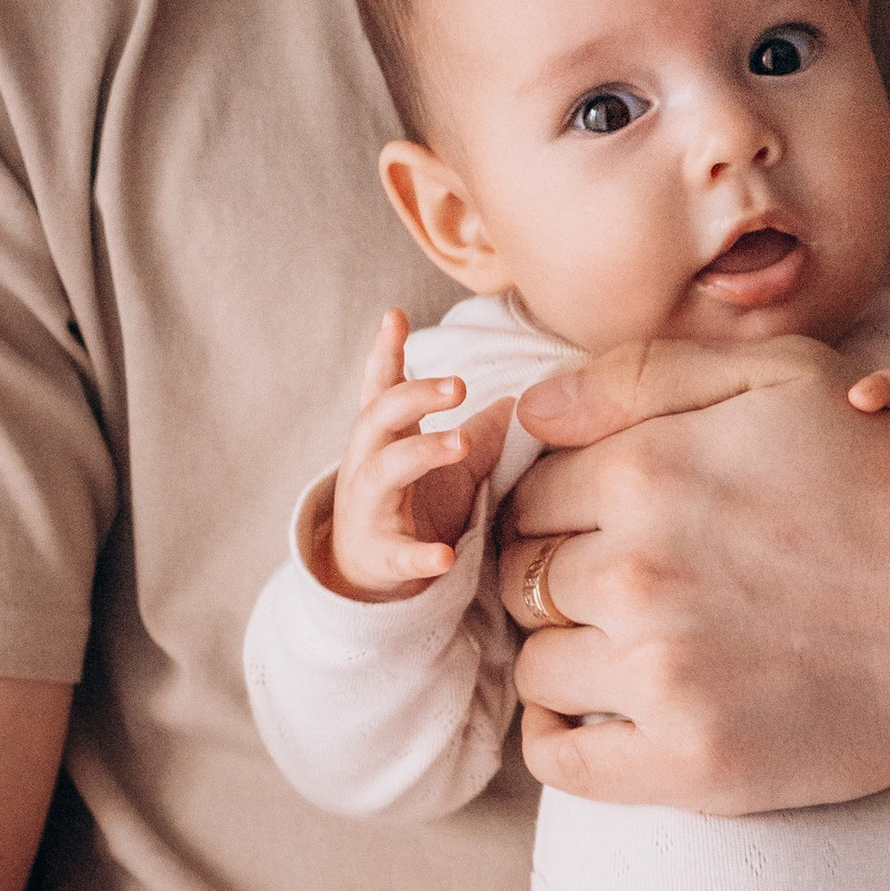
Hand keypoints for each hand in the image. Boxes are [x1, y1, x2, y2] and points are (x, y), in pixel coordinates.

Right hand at [314, 310, 514, 600]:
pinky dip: (420, 555)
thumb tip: (522, 401)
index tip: (395, 315)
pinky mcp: (379, 556)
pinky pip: (398, 554)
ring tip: (461, 443)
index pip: (382, 388)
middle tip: (459, 384)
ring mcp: (369, 509)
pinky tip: (445, 556)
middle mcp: (368, 464)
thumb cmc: (411, 505)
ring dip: (421, 453)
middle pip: (380, 418)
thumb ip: (478, 431)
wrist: (367, 575)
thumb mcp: (445, 464)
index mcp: (385, 438)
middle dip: (415, 397)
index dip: (385, 352)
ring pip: (385, 472)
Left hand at [496, 336, 889, 831]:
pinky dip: (560, 737)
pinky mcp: (691, 762)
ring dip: (567, 653)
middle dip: (560, 575)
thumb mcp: (782, 382)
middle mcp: (640, 572)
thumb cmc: (889, 484)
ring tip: (640, 644)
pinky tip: (604, 712)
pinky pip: (559, 757)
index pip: (529, 494)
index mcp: (648, 470)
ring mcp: (662, 674)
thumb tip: (524, 413)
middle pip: (521, 577)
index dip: (562, 507)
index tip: (611, 524)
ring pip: (534, 663)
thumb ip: (644, 376)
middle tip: (632, 584)